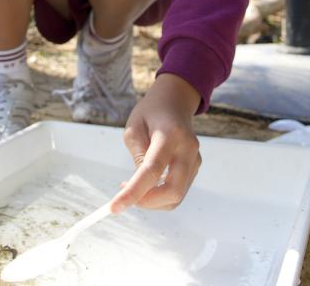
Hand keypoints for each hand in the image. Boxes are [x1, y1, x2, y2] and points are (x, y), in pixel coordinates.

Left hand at [110, 73, 201, 213]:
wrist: (175, 101)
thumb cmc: (150, 113)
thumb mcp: (134, 128)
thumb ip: (137, 155)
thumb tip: (139, 186)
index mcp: (170, 134)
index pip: (152, 170)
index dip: (134, 192)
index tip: (114, 208)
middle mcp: (187, 149)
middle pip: (172, 191)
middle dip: (147, 202)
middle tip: (124, 197)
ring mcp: (195, 159)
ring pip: (177, 196)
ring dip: (152, 200)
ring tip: (132, 186)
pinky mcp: (195, 167)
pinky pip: (178, 190)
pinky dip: (159, 195)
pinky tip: (146, 184)